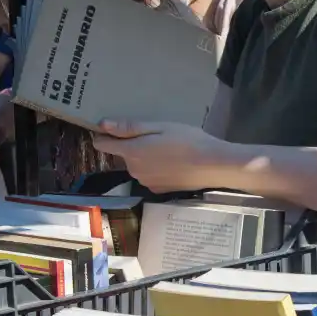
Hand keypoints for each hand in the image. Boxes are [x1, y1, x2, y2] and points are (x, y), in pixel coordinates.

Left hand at [92, 119, 233, 192]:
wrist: (213, 166)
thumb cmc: (188, 140)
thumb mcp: (160, 127)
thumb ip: (130, 128)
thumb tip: (103, 125)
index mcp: (131, 151)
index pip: (103, 144)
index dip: (105, 135)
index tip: (114, 128)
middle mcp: (133, 170)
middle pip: (123, 155)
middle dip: (133, 146)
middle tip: (157, 137)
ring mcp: (145, 182)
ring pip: (137, 166)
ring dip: (145, 158)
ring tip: (168, 150)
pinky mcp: (158, 190)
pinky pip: (149, 176)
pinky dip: (156, 170)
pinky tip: (173, 164)